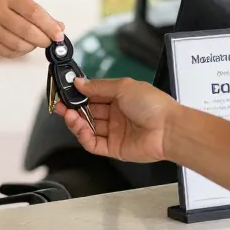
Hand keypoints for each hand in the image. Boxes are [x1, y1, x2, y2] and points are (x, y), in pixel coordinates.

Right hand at [0, 0, 64, 56]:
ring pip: (18, 45)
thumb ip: (36, 11)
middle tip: (49, 40)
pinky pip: (8, 52)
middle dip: (43, 39)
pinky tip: (22, 45)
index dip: (49, 26)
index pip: (33, 12)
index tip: (59, 34)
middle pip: (27, 31)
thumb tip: (59, 27)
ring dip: (32, 46)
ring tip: (34, 41)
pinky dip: (20, 52)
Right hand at [55, 77, 177, 162]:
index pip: (93, 96)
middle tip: (61, 104)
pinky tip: (79, 127)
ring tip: (68, 115)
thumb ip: (98, 86)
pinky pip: (93, 144)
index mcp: (120, 98)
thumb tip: (80, 82)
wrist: (168, 129)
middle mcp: (117, 115)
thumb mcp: (123, 86)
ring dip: (75, 122)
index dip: (79, 94)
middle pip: (88, 113)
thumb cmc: (154, 105)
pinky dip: (83, 136)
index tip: (67, 92)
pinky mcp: (114, 148)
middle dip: (73, 109)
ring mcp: (115, 132)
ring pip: (88, 128)